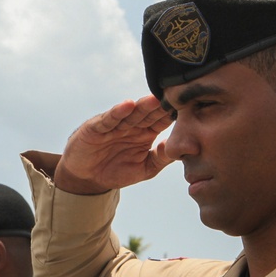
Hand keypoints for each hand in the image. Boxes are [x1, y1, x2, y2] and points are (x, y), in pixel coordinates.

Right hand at [55, 96, 173, 193]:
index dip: (173, 115)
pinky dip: (117, 112)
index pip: (162, 120)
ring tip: (154, 99)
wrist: (87, 178)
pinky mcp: (97, 127)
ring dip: (142, 106)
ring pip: (131, 113)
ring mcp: (115, 125)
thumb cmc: (116, 171)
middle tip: (175, 98)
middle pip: (149, 113)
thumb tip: (178, 147)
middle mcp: (132, 125)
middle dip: (160, 107)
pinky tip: (127, 106)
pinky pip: (109, 119)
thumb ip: (161, 158)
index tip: (189, 110)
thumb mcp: (144, 169)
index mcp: (146, 132)